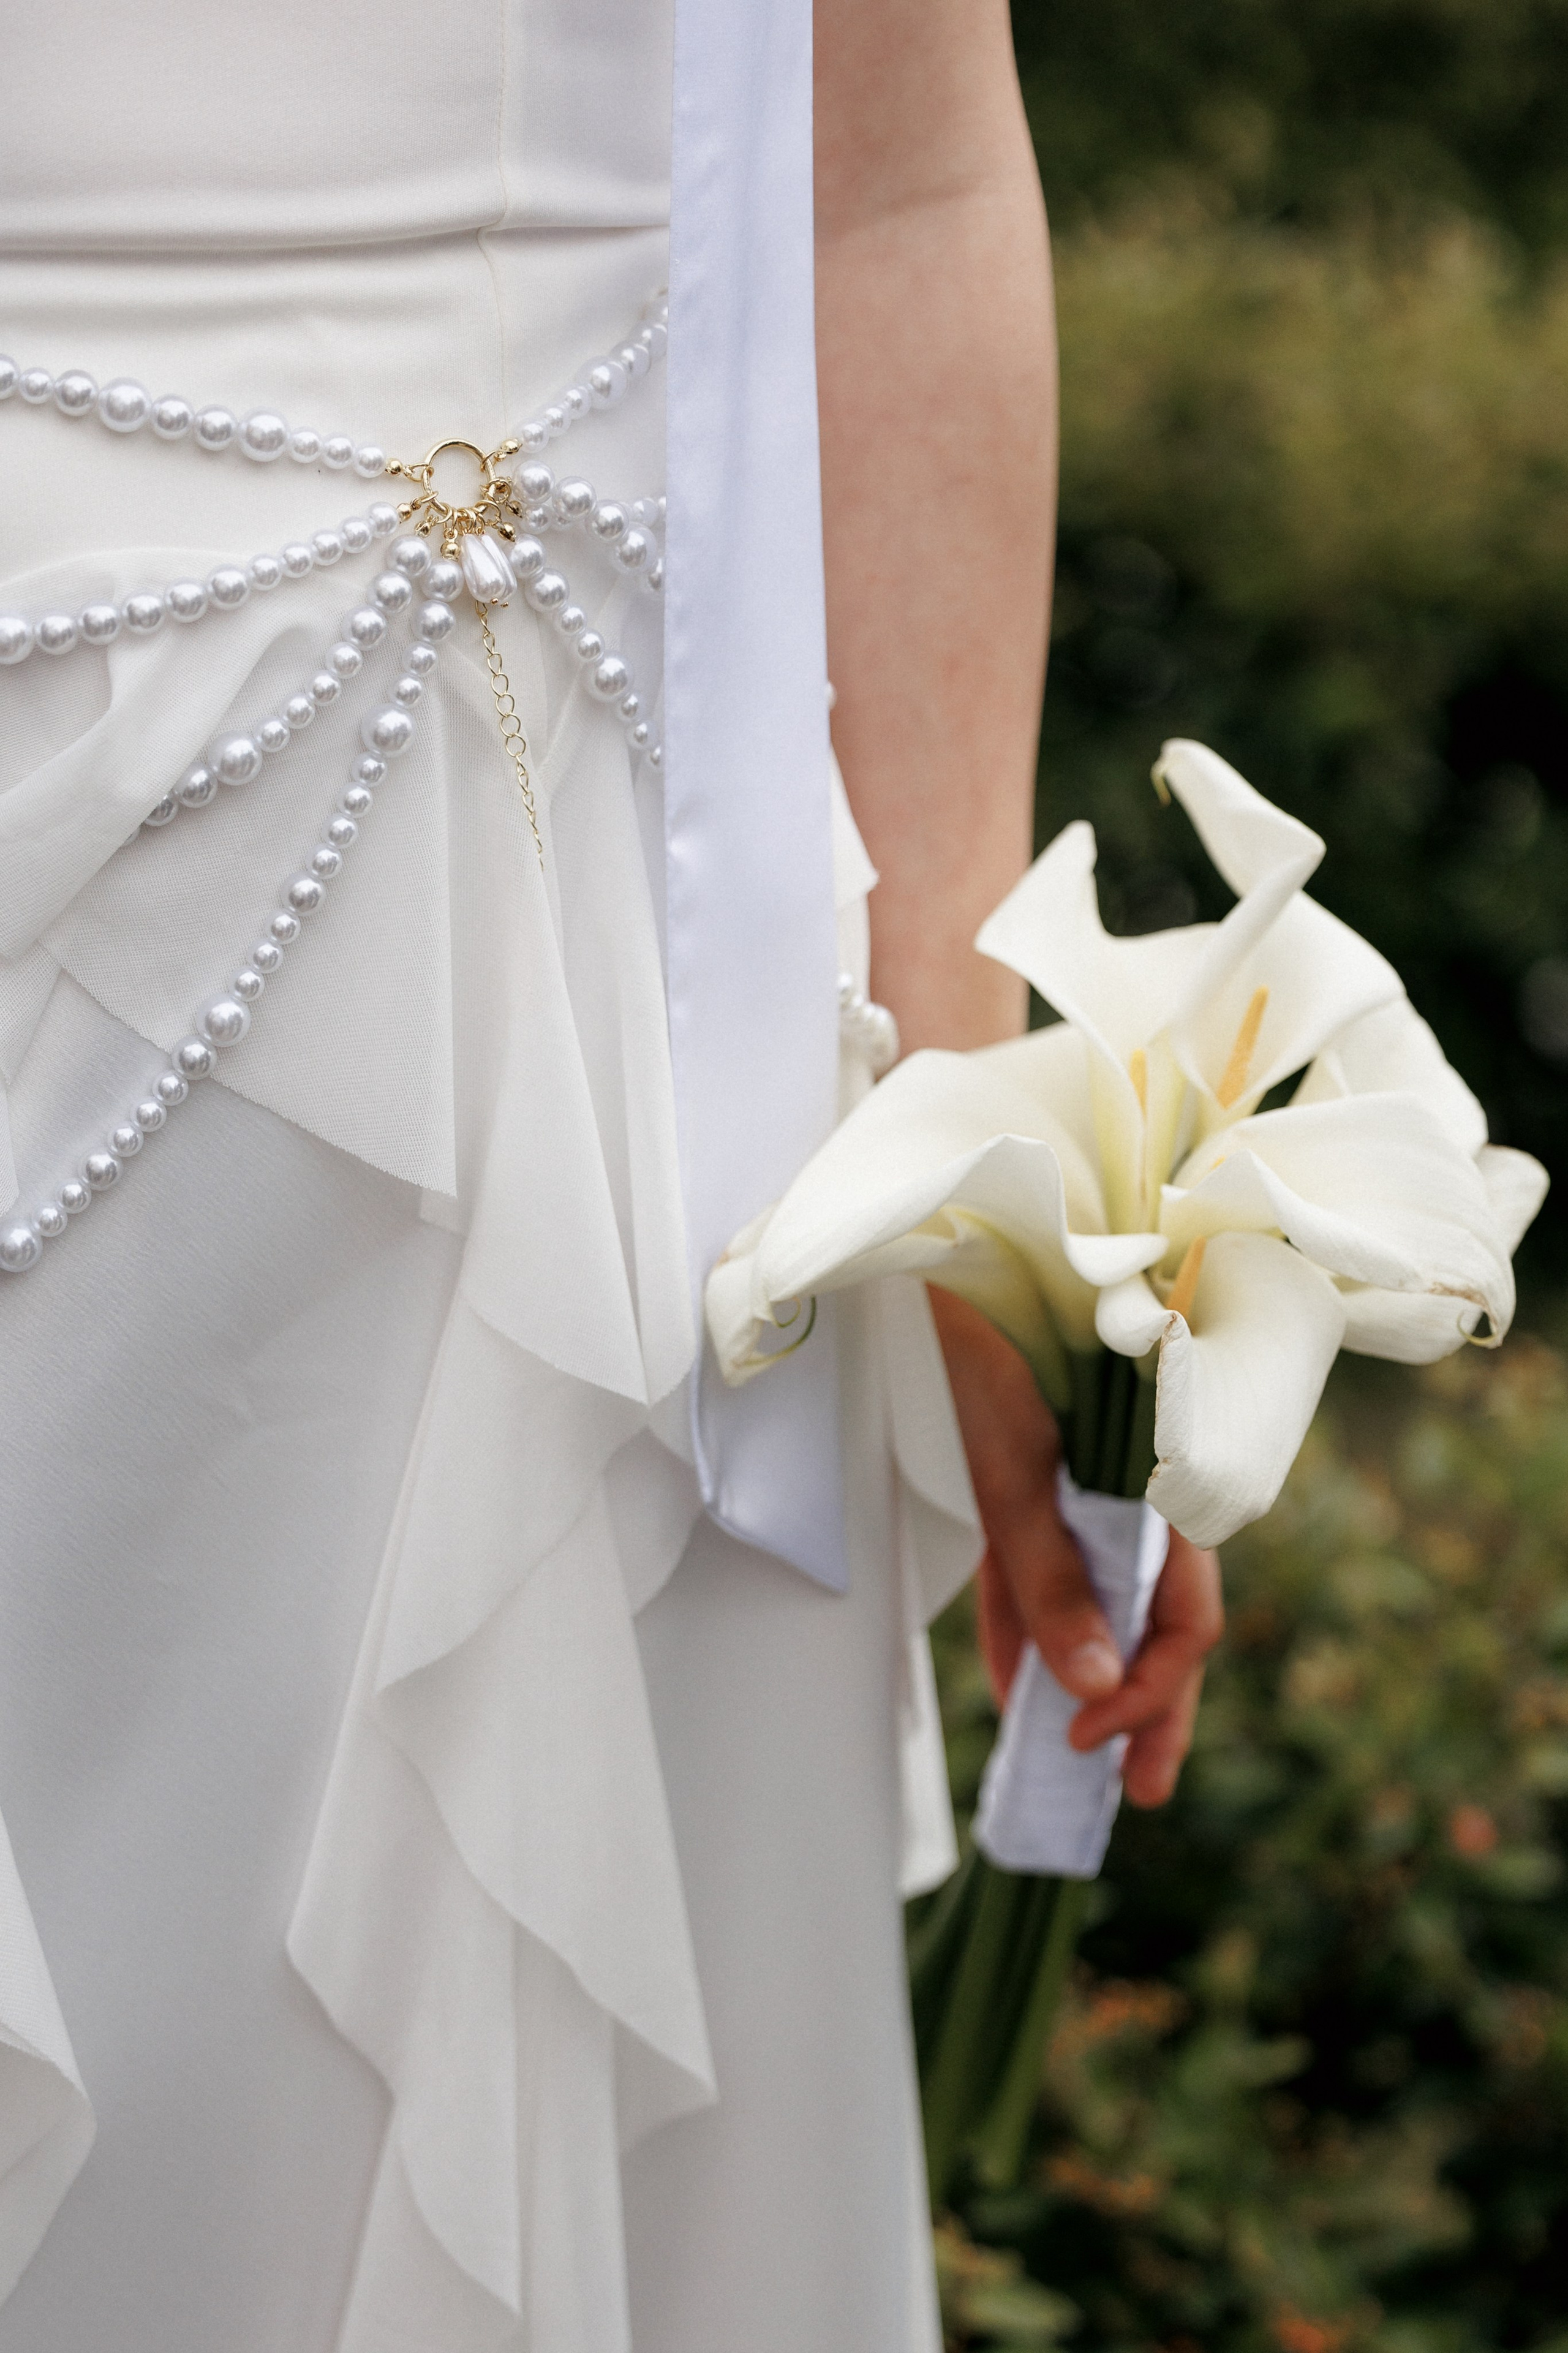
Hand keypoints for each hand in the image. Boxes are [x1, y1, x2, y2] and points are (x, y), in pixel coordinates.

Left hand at [928, 1287, 1222, 1807]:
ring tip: (1080, 1762)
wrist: (944, 1262)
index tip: (1092, 1741)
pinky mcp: (1028, 1481)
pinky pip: (1039, 1572)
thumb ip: (1052, 1577)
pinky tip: (1021, 1686)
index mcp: (1160, 1485)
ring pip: (1100, 1602)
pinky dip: (1031, 1628)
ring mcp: (1081, 1489)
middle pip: (1156, 1621)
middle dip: (1148, 1709)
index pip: (1183, 1615)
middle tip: (1137, 1794)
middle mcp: (1133, 1493)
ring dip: (1092, 1678)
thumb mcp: (1016, 1469)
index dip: (1150, 1689)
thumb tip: (1091, 1686)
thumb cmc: (990, 1349)